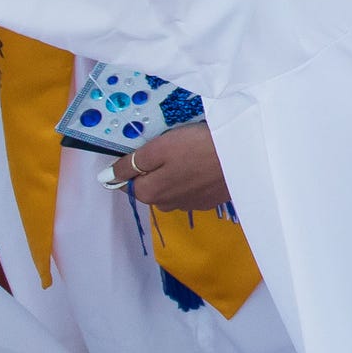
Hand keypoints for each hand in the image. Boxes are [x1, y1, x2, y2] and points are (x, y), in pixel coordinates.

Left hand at [113, 122, 230, 211]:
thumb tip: (104, 179)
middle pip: (150, 186)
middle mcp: (165, 205)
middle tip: (173, 147)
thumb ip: (130, 164)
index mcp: (148, 193)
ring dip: (175, 176)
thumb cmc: (198, 147)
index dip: (134, 163)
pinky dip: (193, 180)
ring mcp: (189, 205)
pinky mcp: (209, 202)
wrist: (247, 156)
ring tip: (191, 155)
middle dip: (155, 170)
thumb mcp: (159, 148)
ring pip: (172, 189)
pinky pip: (191, 191)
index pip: (127, 181)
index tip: (151, 147)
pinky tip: (205, 166)